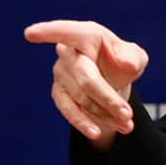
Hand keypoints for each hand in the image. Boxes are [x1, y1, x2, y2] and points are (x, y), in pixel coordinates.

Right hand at [25, 20, 148, 150]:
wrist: (114, 79)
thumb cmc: (122, 61)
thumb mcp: (134, 57)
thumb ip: (133, 58)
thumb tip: (127, 65)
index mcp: (88, 35)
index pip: (68, 31)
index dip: (50, 31)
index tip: (31, 33)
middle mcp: (69, 53)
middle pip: (86, 77)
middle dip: (108, 98)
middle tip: (128, 115)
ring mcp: (61, 73)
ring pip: (81, 98)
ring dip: (105, 114)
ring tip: (127, 126)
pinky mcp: (59, 93)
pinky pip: (70, 110)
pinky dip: (85, 123)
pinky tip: (97, 133)